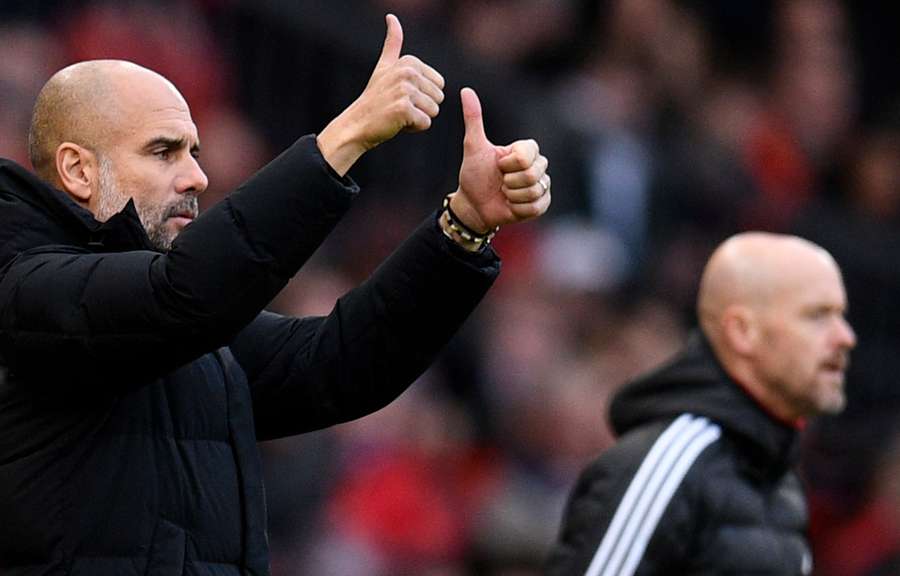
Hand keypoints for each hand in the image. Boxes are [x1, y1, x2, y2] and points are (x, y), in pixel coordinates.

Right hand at [317, 14, 444, 175]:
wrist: (357, 123)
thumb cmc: (375, 98)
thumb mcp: (384, 66)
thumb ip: (393, 42)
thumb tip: (391, 16)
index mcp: (409, 61)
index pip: (440, 85)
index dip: (424, 95)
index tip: (402, 95)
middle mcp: (408, 72)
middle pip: (439, 98)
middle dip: (422, 107)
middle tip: (399, 106)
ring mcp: (405, 90)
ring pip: (433, 111)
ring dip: (418, 118)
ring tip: (397, 113)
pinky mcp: (404, 108)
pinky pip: (425, 123)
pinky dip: (413, 128)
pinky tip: (396, 123)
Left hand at [449, 88, 550, 233]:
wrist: (473, 205)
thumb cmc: (474, 175)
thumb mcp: (473, 147)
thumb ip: (473, 119)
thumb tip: (465, 90)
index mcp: (525, 150)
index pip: (528, 154)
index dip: (510, 164)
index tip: (498, 166)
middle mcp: (537, 165)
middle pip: (533, 173)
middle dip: (510, 181)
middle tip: (501, 182)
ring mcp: (541, 185)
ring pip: (535, 190)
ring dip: (513, 196)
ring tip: (505, 194)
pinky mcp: (542, 204)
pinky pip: (536, 206)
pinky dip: (518, 208)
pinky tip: (510, 205)